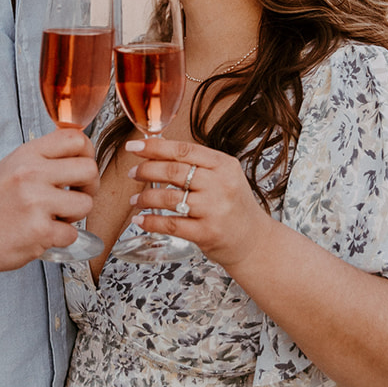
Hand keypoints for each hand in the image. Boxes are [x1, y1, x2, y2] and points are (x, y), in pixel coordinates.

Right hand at [0, 130, 99, 280]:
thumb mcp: (12, 166)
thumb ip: (44, 157)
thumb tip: (80, 151)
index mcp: (27, 154)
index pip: (75, 138)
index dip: (87, 153)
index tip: (80, 168)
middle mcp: (31, 173)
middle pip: (89, 169)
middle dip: (90, 186)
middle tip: (76, 195)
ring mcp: (36, 202)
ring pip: (85, 204)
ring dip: (74, 215)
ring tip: (53, 217)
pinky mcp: (39, 231)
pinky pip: (72, 233)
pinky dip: (61, 238)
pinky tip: (42, 234)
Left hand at [126, 136, 273, 272]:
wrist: (254, 240)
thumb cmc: (233, 205)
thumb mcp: (224, 176)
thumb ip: (197, 163)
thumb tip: (158, 147)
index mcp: (224, 165)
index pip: (183, 150)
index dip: (154, 147)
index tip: (134, 145)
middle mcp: (221, 185)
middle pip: (173, 171)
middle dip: (146, 170)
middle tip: (133, 173)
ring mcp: (214, 210)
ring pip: (168, 198)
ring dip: (145, 197)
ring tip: (135, 199)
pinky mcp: (207, 233)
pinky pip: (170, 224)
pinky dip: (150, 222)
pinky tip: (140, 220)